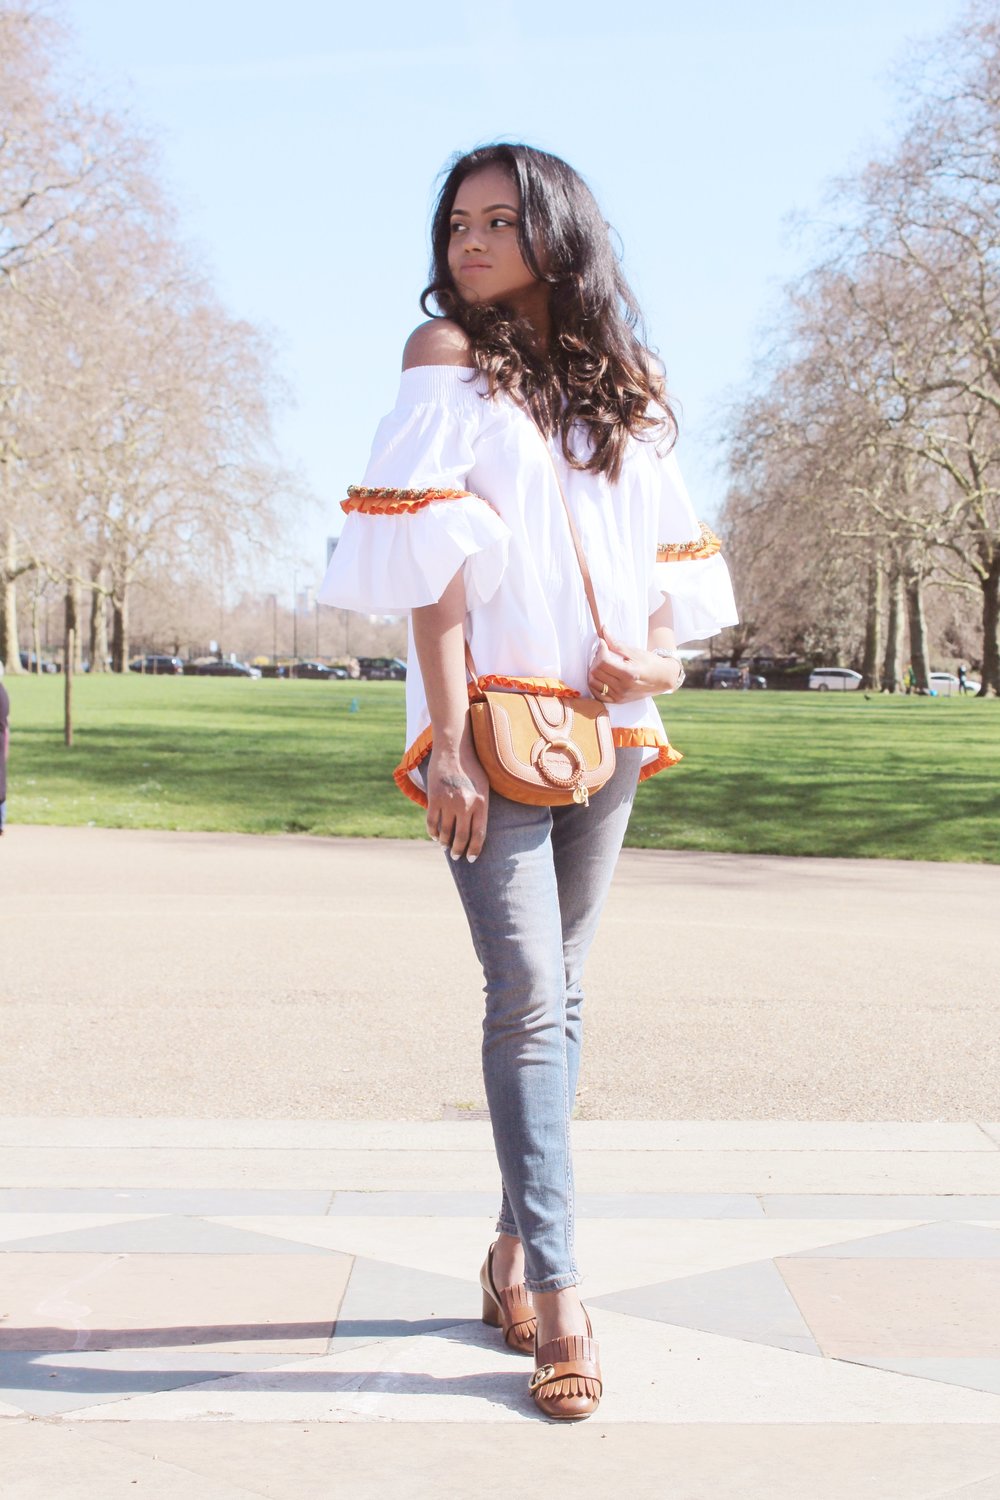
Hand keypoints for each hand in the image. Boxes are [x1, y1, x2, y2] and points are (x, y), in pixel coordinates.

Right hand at [426, 732, 489, 861]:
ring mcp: (449, 802)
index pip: (478, 834)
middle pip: (462, 837)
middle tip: (456, 856)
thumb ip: (481, 806)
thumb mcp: (484, 786)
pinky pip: (432, 821)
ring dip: (444, 842)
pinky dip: (432, 831)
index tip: (471, 858)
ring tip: (444, 846)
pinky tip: (434, 835)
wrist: (454, 749)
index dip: (474, 849)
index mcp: (481, 803)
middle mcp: (466, 804)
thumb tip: (476, 829)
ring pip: (445, 831)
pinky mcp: (435, 798)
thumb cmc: (472, 767)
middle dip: (458, 850)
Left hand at [588, 628, 681, 702]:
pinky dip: (594, 683)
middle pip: (596, 671)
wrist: (661, 679)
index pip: (603, 662)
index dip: (600, 649)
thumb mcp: (634, 652)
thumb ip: (616, 643)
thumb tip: (603, 630)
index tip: (603, 643)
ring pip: (593, 682)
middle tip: (603, 652)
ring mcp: (619, 696)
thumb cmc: (650, 663)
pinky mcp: (617, 701)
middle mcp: (623, 687)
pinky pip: (597, 694)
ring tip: (602, 663)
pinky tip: (600, 675)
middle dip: (596, 658)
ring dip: (593, 670)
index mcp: (628, 674)